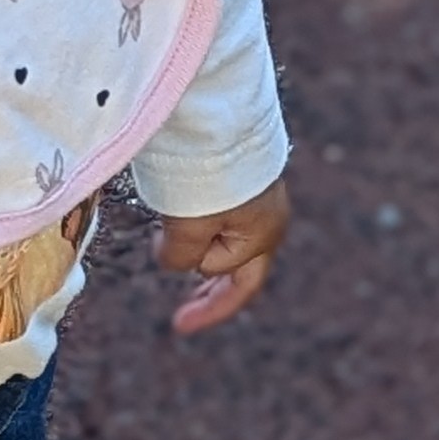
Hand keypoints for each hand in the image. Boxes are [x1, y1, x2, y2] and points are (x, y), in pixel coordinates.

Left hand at [152, 176, 289, 334]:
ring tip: (169, 247)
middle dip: (207, 288)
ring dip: (198, 253)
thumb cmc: (206, 174)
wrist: (217, 114)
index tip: (178, 326)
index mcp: (262, 237)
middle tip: (182, 312)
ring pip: (224, 242)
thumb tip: (171, 263)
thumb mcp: (187, 228)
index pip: (239, 288)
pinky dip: (198, 227)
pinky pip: (220, 216)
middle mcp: (269, 221)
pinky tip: (177, 221)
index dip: (210, 310)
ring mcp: (259, 199)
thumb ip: (180, 258)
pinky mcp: (243, 180)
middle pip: (237, 270)